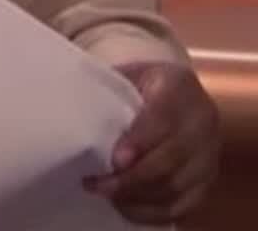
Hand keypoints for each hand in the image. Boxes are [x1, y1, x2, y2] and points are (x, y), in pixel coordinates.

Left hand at [84, 61, 219, 223]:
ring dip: (138, 197)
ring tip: (106, 195)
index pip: (163, 118)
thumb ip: (109, 94)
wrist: (178, 91)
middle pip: (172, 159)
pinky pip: (185, 205)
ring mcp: (209, 154)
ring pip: (178, 186)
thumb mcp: (127, 75)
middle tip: (98, 185)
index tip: (114, 160)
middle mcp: (201, 122)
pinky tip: (126, 207)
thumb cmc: (141, 83)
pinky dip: (153, 212)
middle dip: (132, 178)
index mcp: (179, 87)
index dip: (140, 141)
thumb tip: (79, 125)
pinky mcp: (208, 180)